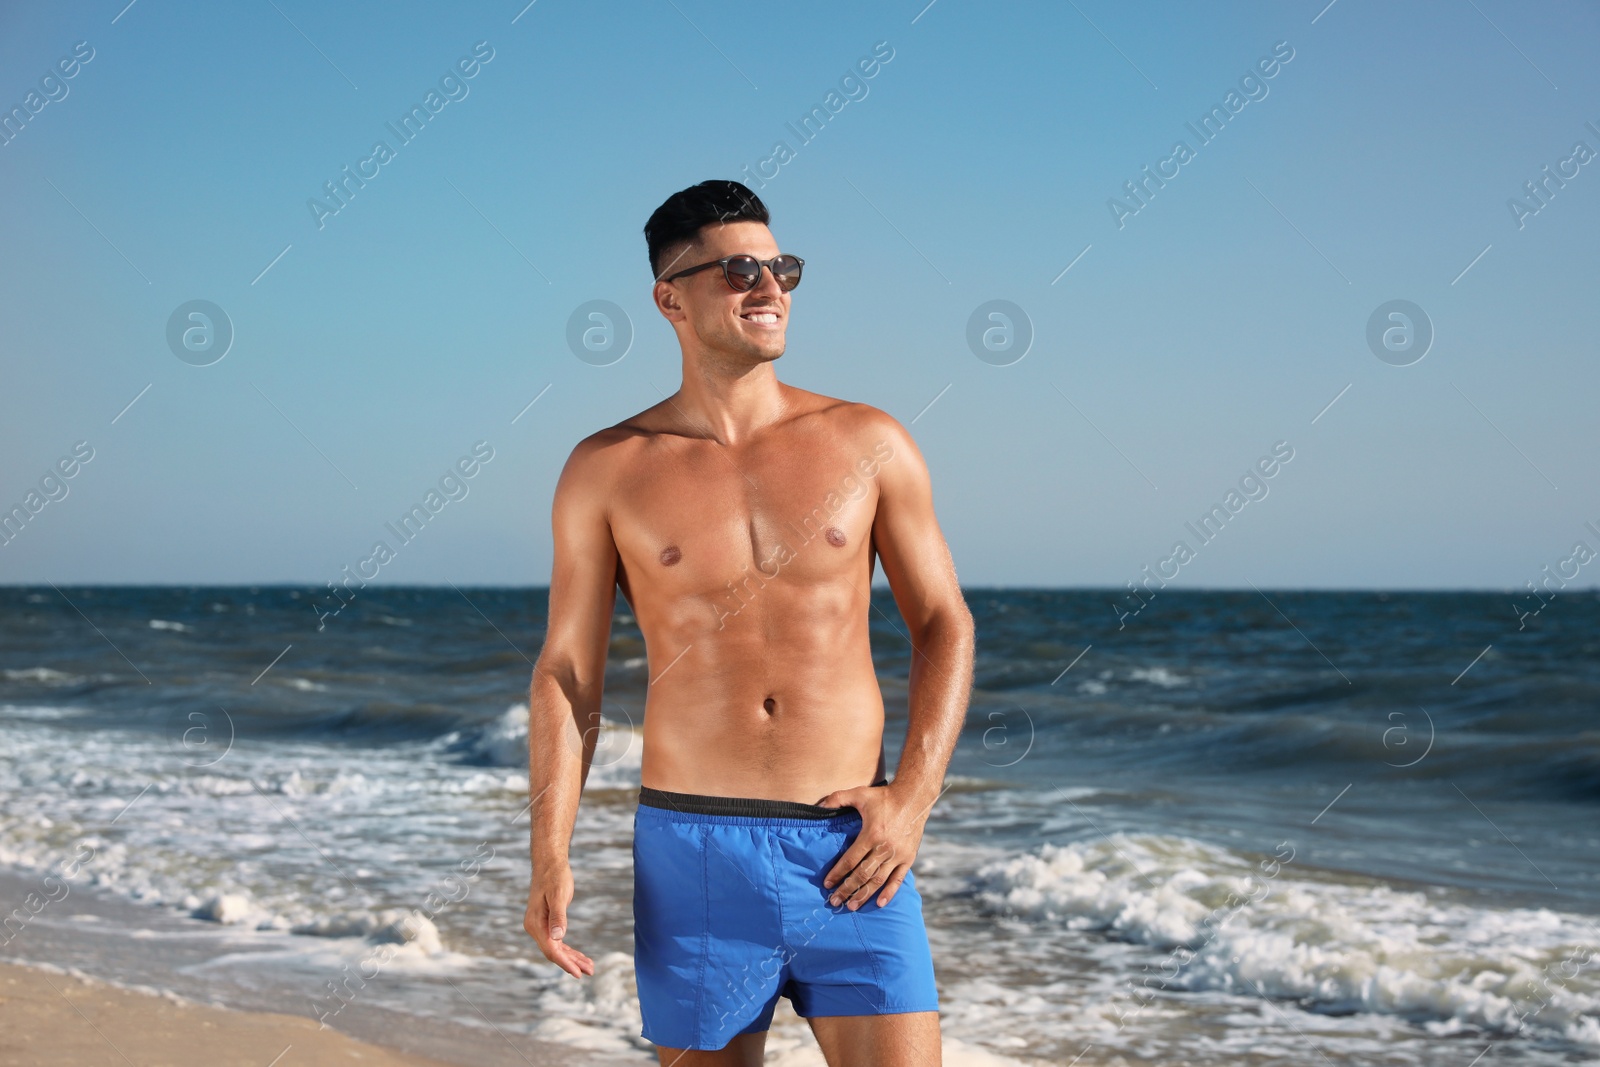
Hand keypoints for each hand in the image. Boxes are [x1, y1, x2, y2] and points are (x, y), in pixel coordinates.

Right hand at [524, 860, 594, 978]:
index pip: (551, 949)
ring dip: (573, 958)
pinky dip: (569, 950)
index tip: (578, 973)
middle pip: (554, 952)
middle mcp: (535, 927)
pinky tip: (581, 957)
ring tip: (590, 967)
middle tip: (590, 971)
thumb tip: (558, 938)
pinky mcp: (547, 923)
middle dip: (572, 963)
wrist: (549, 864)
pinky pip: (558, 941)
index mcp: (535, 923)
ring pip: (557, 948)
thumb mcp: (559, 895)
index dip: (565, 962)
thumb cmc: (554, 877)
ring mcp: (540, 926)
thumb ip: (558, 917)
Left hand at [814, 781, 928, 909]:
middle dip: (847, 889)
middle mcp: (884, 848)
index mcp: (871, 834)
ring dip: (864, 895)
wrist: (914, 797)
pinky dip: (889, 893)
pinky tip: (879, 903)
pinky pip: (898, 879)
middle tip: (834, 901)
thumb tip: (817, 806)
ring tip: (851, 906)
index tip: (827, 884)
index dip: (837, 873)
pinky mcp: (908, 858)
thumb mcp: (859, 793)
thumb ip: (836, 798)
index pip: (850, 860)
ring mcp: (898, 855)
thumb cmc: (884, 796)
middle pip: (862, 874)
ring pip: (878, 880)